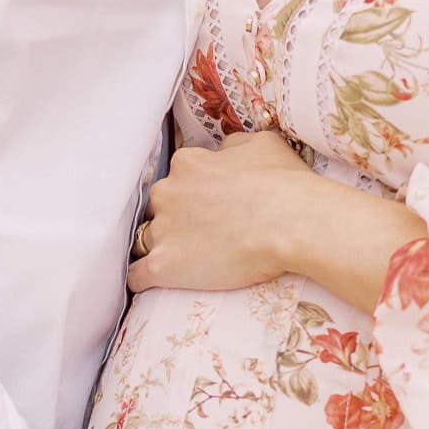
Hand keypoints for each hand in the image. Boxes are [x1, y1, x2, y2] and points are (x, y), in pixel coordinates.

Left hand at [129, 130, 428, 313]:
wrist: (293, 224)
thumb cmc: (284, 183)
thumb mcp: (261, 145)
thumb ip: (232, 148)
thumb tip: (223, 153)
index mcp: (188, 164)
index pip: (179, 177)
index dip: (194, 192)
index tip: (211, 206)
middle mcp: (168, 192)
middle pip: (159, 207)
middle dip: (175, 218)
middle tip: (205, 234)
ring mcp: (162, 230)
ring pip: (147, 239)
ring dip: (162, 247)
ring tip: (187, 261)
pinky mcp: (163, 265)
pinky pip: (136, 275)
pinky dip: (142, 278)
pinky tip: (151, 283)